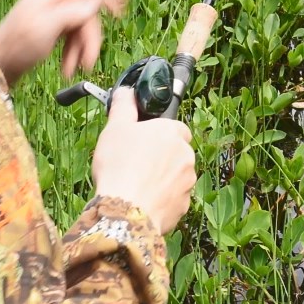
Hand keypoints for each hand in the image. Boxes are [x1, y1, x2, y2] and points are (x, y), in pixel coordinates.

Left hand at [0, 0, 126, 87]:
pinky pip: (73, 35)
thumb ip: (72, 12)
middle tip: (88, 61)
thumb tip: (95, 2)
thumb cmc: (16, 46)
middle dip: (90, 38)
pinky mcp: (51, 27)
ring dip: (82, 49)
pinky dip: (74, 52)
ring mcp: (52, 12)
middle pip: (87, 11)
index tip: (121, 11)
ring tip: (74, 69)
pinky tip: (67, 67)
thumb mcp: (46, 27)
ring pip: (82, 26)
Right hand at [92, 88, 196, 233]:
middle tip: (137, 163)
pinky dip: (162, 199)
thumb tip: (126, 92)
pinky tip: (143, 201)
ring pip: (176, 176)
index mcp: (172, 132)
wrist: (126, 211)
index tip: (144, 141)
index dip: (158, 134)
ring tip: (137, 184)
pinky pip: (174, 198)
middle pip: (176, 152)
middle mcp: (186, 155)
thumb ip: (124, 106)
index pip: (175, 127)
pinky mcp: (184, 205)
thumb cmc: (119, 167)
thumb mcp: (115, 128)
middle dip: (161, 157)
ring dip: (162, 178)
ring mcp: (187, 182)